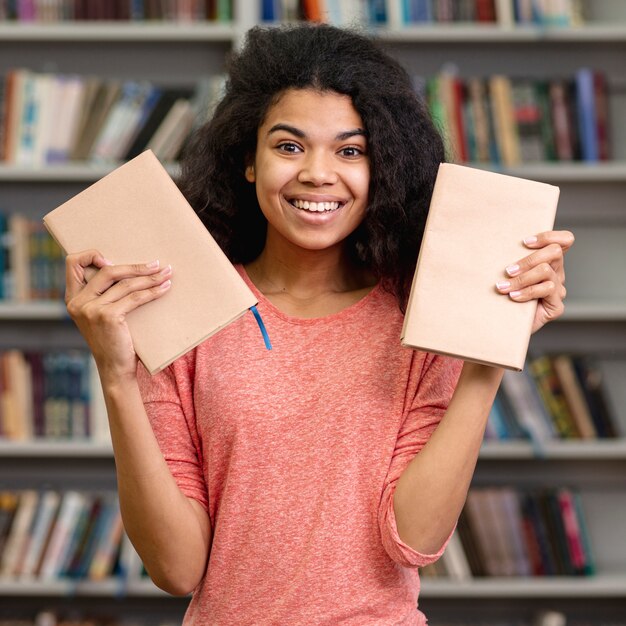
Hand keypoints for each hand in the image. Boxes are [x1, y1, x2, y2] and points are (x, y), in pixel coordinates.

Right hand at [65, 250, 171, 384]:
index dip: (91, 255)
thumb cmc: (112, 339)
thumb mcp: (99, 315)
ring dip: (150, 277)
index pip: (72, 263)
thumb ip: (101, 295)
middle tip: (158, 264)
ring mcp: (91, 309)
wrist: (115, 368)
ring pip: (125, 283)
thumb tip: (127, 269)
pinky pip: (135, 297)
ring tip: (166, 274)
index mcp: (72, 298)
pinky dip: (153, 291)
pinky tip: (164, 288)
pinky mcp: (108, 316)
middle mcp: (78, 302)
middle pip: (107, 270)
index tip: (114, 259)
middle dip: (135, 266)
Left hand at [496, 230, 574, 333]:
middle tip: (508, 270)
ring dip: (522, 278)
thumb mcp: (507, 274)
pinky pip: (546, 290)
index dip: (548, 236)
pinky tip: (513, 297)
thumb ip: (511, 260)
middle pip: (555, 252)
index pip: (563, 241)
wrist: (503, 324)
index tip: (524, 242)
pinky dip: (526, 292)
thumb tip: (494, 244)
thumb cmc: (503, 294)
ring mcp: (558, 290)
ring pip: (546, 271)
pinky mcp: (556, 306)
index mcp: (548, 261)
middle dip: (528, 259)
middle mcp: (556, 273)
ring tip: (503, 287)